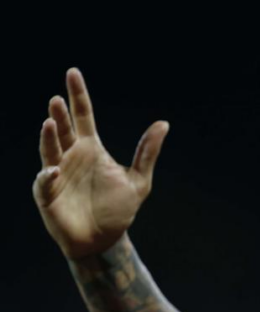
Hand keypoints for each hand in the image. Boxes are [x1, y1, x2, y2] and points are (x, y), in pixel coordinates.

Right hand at [33, 68, 169, 258]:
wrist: (106, 239)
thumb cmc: (119, 209)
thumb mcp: (140, 180)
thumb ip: (148, 152)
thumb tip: (164, 123)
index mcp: (91, 148)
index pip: (83, 115)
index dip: (78, 95)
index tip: (73, 72)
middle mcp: (71, 156)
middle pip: (64, 129)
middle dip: (60, 114)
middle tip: (58, 99)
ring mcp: (57, 174)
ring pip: (49, 151)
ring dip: (49, 138)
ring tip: (51, 122)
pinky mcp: (49, 195)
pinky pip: (44, 184)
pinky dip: (46, 177)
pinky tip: (51, 172)